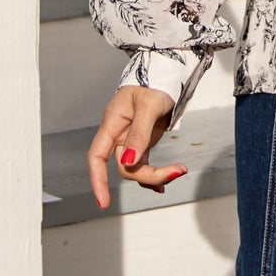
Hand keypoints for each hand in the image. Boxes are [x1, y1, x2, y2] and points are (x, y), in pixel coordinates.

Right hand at [87, 86, 187, 208]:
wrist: (165, 73)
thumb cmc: (153, 83)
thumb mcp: (148, 106)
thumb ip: (139, 134)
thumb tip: (130, 162)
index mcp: (112, 124)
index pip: (96, 157)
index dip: (97, 180)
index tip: (103, 203)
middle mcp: (118, 135)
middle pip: (125, 167)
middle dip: (148, 174)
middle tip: (177, 171)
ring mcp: (131, 140)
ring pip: (136, 168)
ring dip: (156, 175)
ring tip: (179, 171)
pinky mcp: (143, 142)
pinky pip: (144, 164)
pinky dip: (156, 173)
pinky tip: (169, 177)